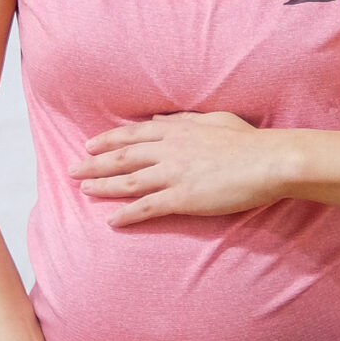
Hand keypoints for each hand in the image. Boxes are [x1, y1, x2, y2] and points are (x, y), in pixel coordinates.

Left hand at [71, 111, 291, 226]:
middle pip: (122, 157)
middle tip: (72, 170)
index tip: (89, 144)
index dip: (108, 140)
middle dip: (93, 163)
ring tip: (83, 191)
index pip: (133, 134)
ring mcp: (173, 174)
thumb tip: (161, 121)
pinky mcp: (182, 198)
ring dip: (102, 186)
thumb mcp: (214, 120)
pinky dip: (126, 214)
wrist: (268, 161)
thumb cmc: (248, 141)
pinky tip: (111, 221)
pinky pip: (147, 207)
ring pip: (128, 181)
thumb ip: (184, 120)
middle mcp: (169, 150)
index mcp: (177, 131)